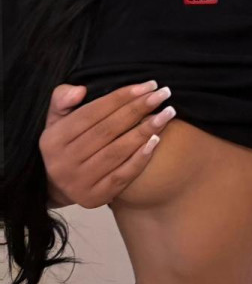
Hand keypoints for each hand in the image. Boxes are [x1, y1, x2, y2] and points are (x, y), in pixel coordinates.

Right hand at [39, 81, 176, 208]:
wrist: (59, 187)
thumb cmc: (65, 144)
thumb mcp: (56, 120)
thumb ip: (62, 99)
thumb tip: (80, 90)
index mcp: (53, 139)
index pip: (92, 112)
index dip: (121, 97)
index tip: (148, 85)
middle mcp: (63, 162)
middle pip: (107, 130)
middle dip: (138, 109)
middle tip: (163, 94)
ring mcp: (79, 182)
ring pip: (117, 152)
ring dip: (145, 130)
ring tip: (166, 114)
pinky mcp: (95, 197)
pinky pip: (122, 175)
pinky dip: (141, 157)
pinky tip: (157, 140)